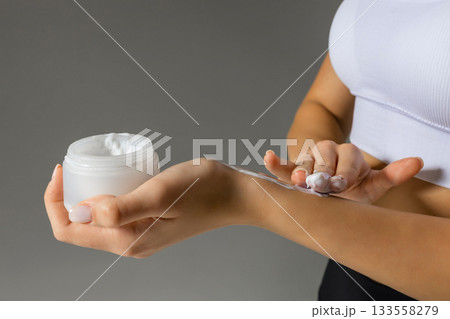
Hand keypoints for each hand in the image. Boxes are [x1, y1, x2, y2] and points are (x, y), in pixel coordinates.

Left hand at [44, 159, 255, 257]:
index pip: (70, 230)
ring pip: (97, 218)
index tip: (61, 170)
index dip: (55, 202)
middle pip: (80, 225)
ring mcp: (140, 234)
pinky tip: (113, 176)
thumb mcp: (160, 194)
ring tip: (91, 168)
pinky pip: (115, 212)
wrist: (235, 194)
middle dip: (67, 197)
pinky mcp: (149, 223)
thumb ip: (121, 209)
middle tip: (75, 165)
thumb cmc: (204, 191)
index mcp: (128, 241)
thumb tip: (80, 212)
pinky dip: (105, 195)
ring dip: (86, 195)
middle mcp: (130, 243)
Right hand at [264, 141, 422, 202]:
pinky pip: (282, 165)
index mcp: (348, 156)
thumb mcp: (371, 184)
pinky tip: (268, 158)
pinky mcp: (291, 169)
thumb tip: (418, 161)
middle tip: (319, 186)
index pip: (347, 160)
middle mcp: (327, 153)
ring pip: (303, 163)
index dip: (343, 172)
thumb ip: (391, 175)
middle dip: (322, 173)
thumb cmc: (350, 188)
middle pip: (324, 158)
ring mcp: (308, 160)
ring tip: (298, 181)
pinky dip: (275, 163)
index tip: (340, 184)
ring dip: (300, 171)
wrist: (329, 183)